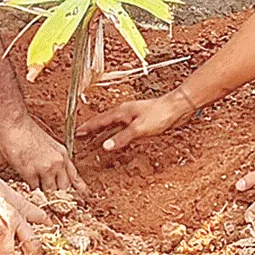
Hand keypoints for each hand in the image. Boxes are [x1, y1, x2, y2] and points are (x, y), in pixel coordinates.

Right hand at [0, 117, 86, 192]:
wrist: (15, 123)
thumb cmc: (27, 130)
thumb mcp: (49, 143)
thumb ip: (54, 157)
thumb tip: (54, 170)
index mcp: (63, 154)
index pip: (74, 176)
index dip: (77, 186)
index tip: (82, 193)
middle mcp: (57, 162)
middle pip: (63, 187)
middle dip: (55, 188)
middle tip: (46, 183)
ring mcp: (45, 168)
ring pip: (49, 191)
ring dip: (41, 187)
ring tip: (34, 176)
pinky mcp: (30, 173)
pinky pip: (34, 188)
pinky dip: (30, 185)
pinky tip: (26, 176)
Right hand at [0, 170, 41, 254]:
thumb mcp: (3, 188)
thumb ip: (9, 201)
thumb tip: (8, 208)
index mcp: (19, 207)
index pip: (41, 217)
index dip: (46, 225)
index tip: (49, 229)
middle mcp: (14, 219)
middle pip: (32, 244)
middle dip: (32, 254)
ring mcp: (2, 227)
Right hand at [75, 90, 195, 151]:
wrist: (177, 108)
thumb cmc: (159, 114)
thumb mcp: (139, 129)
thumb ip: (122, 138)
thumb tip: (105, 146)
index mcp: (121, 112)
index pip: (99, 120)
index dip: (88, 127)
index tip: (77, 132)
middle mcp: (125, 113)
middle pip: (104, 122)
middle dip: (93, 129)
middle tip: (82, 137)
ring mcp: (133, 117)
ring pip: (114, 126)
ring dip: (104, 133)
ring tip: (95, 140)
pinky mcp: (141, 122)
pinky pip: (123, 130)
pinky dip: (116, 135)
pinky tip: (118, 140)